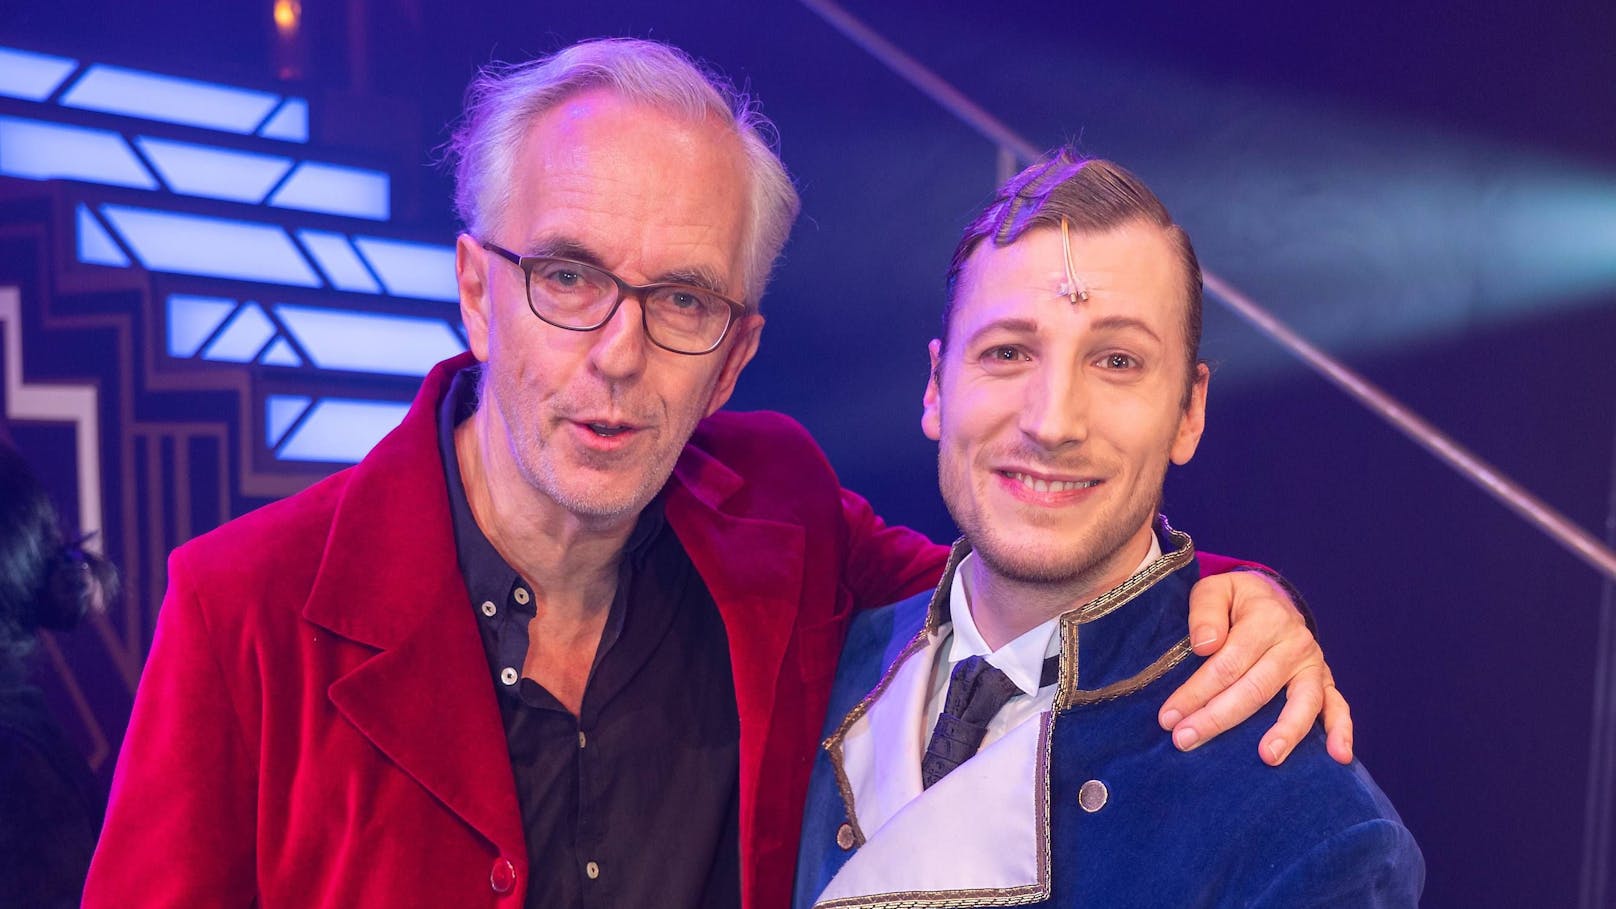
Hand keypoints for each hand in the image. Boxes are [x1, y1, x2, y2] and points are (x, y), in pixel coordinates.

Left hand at [1157, 570, 1353, 765]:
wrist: (1271, 597)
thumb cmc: (1235, 600)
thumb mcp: (1215, 590)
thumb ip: (1205, 611)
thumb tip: (1205, 645)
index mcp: (1265, 619)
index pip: (1227, 662)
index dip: (1196, 691)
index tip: (1169, 717)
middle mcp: (1294, 643)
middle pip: (1256, 688)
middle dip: (1218, 718)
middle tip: (1186, 740)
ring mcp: (1313, 664)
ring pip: (1301, 702)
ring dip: (1285, 732)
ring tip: (1267, 757)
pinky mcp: (1324, 680)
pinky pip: (1338, 706)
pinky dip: (1341, 730)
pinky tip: (1338, 756)